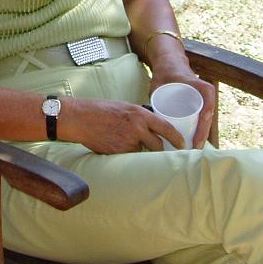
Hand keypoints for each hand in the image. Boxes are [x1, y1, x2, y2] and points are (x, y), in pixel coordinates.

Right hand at [63, 97, 183, 153]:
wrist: (79, 118)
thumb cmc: (99, 110)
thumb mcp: (124, 107)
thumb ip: (139, 117)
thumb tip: (151, 129)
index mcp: (139, 114)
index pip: (166, 128)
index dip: (177, 138)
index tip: (182, 144)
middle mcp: (136, 128)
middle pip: (157, 145)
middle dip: (159, 149)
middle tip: (158, 151)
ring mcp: (127, 142)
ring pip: (140, 151)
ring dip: (136, 149)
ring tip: (120, 139)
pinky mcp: (118, 152)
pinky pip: (127, 156)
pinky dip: (123, 152)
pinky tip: (112, 143)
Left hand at [150, 71, 215, 147]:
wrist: (170, 63)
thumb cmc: (165, 73)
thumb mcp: (159, 82)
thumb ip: (154, 96)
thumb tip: (148, 118)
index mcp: (202, 87)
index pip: (207, 108)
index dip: (203, 125)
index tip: (196, 139)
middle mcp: (206, 94)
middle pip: (208, 117)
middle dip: (203, 134)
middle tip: (194, 149)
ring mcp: (204, 100)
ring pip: (206, 120)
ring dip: (202, 134)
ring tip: (193, 149)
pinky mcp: (199, 104)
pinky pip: (202, 118)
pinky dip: (200, 129)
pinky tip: (193, 142)